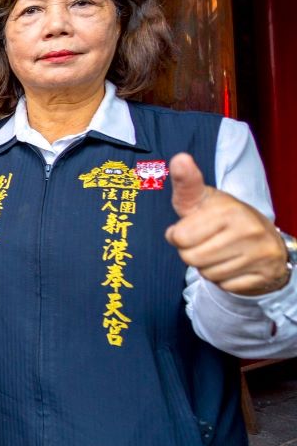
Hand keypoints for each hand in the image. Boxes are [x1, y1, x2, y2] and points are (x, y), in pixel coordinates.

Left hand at [165, 153, 288, 295]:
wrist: (264, 240)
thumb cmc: (221, 218)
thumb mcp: (202, 199)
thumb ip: (186, 183)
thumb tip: (179, 159)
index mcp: (228, 209)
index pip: (179, 237)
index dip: (179, 236)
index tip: (191, 228)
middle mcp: (248, 229)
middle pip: (191, 258)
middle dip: (192, 253)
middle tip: (207, 242)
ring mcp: (260, 253)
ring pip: (208, 274)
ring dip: (208, 267)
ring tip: (221, 252)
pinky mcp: (266, 274)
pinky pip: (226, 286)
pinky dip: (225, 280)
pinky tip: (235, 265)